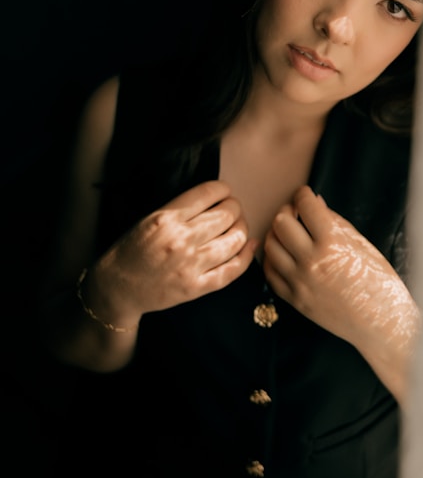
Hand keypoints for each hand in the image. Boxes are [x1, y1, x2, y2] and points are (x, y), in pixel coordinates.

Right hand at [89, 180, 256, 323]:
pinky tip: (250, 245)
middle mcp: (181, 239)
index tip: (225, 191)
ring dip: (242, 229)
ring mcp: (191, 265)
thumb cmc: (131, 250)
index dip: (223, 189)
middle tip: (232, 210)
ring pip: (235, 239)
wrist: (117, 287)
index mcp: (166, 218)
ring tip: (239, 226)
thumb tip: (216, 198)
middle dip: (235, 208)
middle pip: (227, 214)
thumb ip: (180, 209)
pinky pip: (232, 270)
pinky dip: (246, 256)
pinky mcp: (197, 287)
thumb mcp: (149, 219)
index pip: (208, 193)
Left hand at [262, 186, 418, 355]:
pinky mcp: (294, 300)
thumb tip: (315, 203)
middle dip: (288, 211)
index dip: (303, 195)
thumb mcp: (362, 245)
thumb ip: (336, 222)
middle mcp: (311, 261)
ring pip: (270, 246)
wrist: (382, 322)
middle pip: (281, 222)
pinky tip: (283, 253)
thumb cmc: (380, 282)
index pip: (306, 206)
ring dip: (277, 234)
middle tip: (296, 212)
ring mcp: (300, 283)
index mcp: (332, 243)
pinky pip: (270, 272)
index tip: (305, 195)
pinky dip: (273, 258)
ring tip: (289, 233)